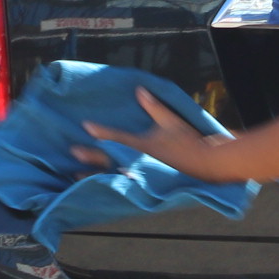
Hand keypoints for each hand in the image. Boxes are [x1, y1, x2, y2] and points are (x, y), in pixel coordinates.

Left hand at [75, 89, 220, 177]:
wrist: (205, 165)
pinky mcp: (144, 185)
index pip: (117, 138)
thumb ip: (153, 107)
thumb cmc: (188, 141)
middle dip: (90, 156)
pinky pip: (120, 186)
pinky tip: (96, 187)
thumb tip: (140, 90)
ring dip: (93, 175)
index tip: (87, 126)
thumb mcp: (171, 120)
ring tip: (76, 175)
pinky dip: (106, 186)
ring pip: (111, 177)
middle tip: (73, 152)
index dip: (101, 132)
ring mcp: (140, 176)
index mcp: (142, 146)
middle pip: (109, 159)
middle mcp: (138, 162)